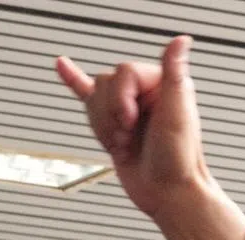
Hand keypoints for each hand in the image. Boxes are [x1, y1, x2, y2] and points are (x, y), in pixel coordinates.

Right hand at [55, 36, 210, 221]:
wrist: (168, 194)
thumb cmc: (178, 160)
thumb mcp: (178, 114)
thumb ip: (174, 74)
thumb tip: (182, 40)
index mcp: (162, 84)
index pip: (123, 71)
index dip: (122, 97)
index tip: (134, 120)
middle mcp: (145, 93)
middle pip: (105, 84)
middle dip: (113, 114)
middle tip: (131, 135)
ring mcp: (128, 108)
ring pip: (94, 100)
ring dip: (103, 127)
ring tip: (125, 143)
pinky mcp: (113, 124)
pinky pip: (87, 95)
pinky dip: (74, 81)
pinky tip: (63, 66)